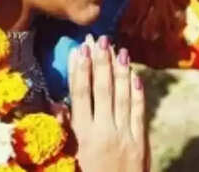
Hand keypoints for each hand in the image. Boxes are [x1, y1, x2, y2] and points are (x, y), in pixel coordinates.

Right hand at [68, 35, 146, 171]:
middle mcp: (105, 133)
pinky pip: (139, 113)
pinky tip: (135, 76)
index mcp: (83, 137)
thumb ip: (66, 132)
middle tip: (99, 39)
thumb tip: (58, 105)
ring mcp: (125, 137)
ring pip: (123, 97)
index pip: (80, 96)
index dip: (80, 71)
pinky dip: (138, 93)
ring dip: (120, 71)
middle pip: (103, 90)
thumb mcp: (69, 159)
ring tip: (118, 49)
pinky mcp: (140, 144)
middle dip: (100, 63)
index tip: (79, 50)